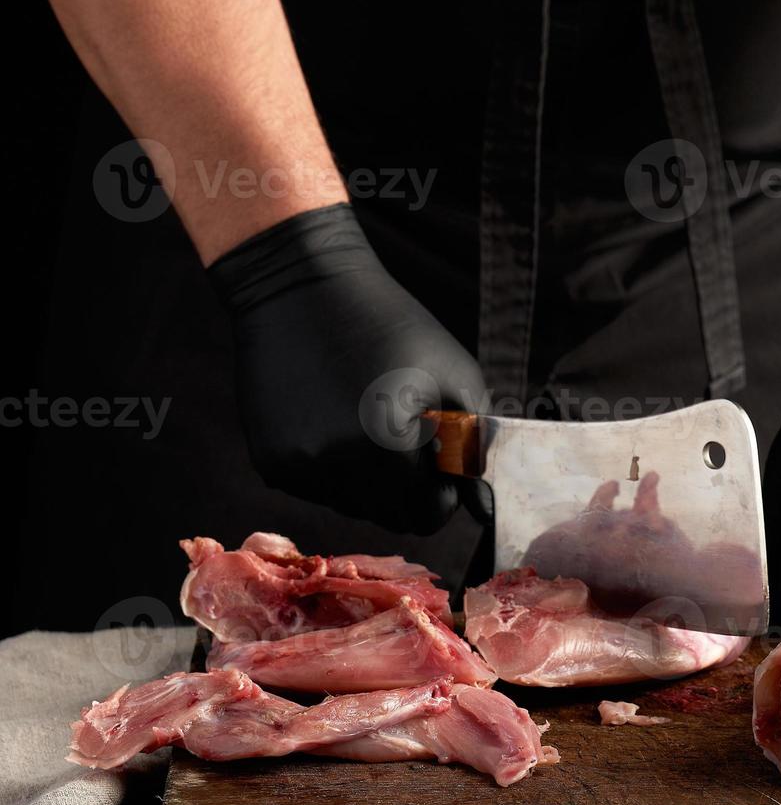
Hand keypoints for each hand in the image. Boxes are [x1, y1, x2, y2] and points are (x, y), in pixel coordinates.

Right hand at [208, 203, 487, 533]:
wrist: (299, 287)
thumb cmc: (390, 325)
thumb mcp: (452, 373)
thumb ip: (475, 445)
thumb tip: (485, 509)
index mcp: (388, 444)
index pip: (429, 516)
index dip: (440, 493)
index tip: (438, 465)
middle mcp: (338, 464)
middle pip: (390, 518)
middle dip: (407, 492)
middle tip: (406, 446)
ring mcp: (300, 466)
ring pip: (351, 507)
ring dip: (369, 483)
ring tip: (366, 425)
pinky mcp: (272, 462)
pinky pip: (316, 489)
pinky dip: (331, 470)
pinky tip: (332, 421)